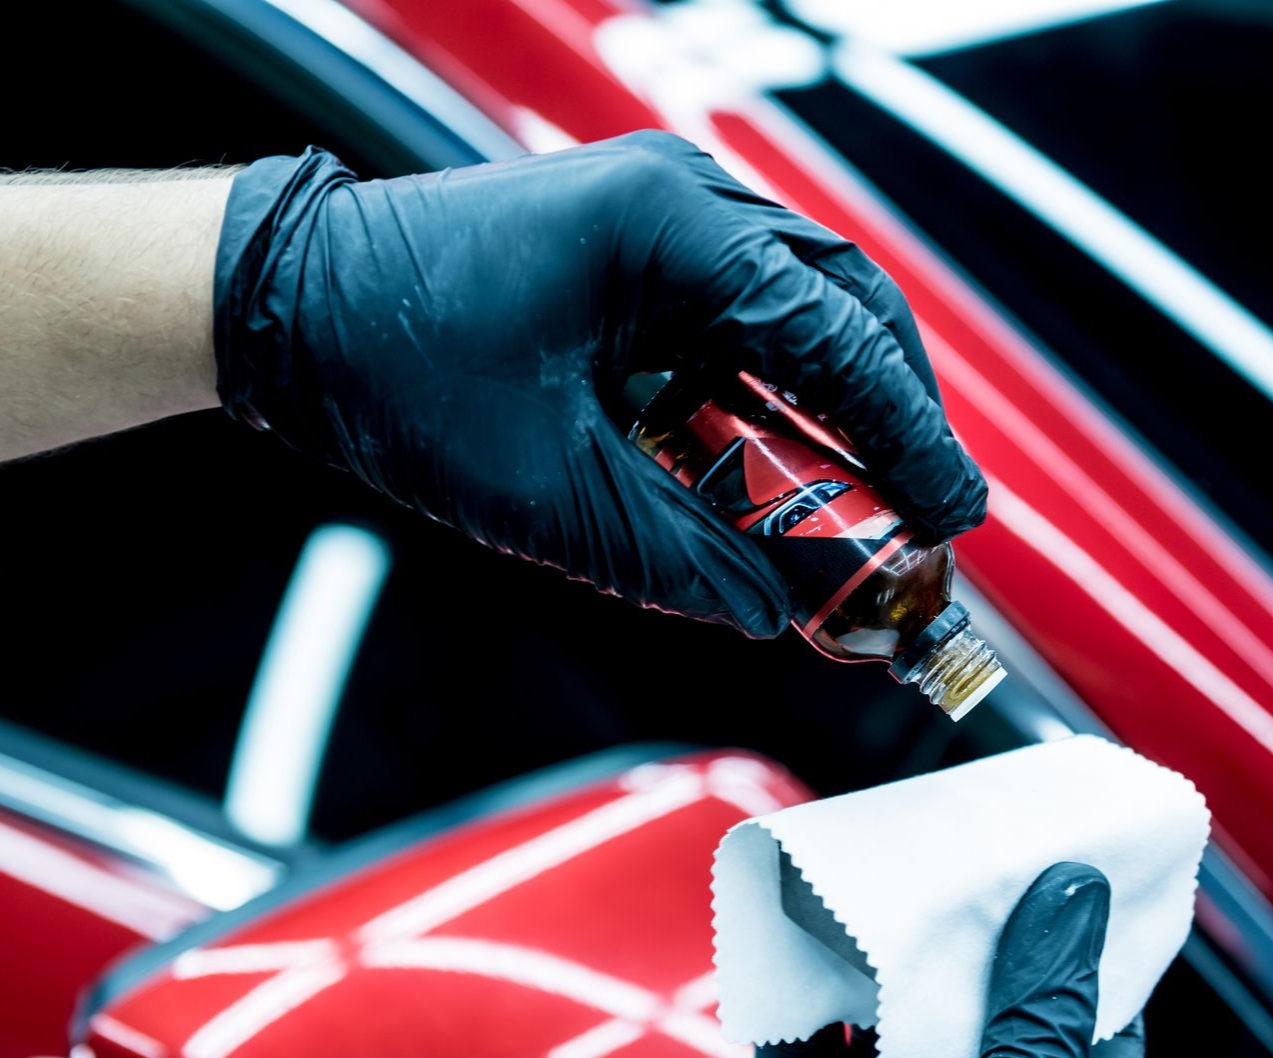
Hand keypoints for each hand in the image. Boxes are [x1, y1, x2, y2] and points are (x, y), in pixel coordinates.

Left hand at [213, 132, 984, 636]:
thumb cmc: (393, 368)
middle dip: (898, 417)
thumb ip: (682, 560)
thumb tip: (772, 609)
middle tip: (929, 514)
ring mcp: (663, 219)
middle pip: (849, 308)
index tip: (953, 515)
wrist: (288, 306)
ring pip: (807, 311)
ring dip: (846, 407)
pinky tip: (790, 463)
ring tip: (872, 502)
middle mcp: (683, 201)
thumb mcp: (552, 495)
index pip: (838, 337)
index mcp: (670, 228)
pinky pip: (747, 323)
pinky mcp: (640, 256)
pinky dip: (782, 395)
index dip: (910, 438)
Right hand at [664, 863, 1143, 1057]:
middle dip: (984, 926)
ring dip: (892, 941)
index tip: (1082, 865)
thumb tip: (1074, 902)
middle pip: (989, 1005)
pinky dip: (801, 971)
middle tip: (982, 843)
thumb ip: (1045, 1027)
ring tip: (902, 868)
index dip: (1090, 947)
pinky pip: (803, 1027)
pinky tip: (809, 924)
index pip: (1095, 1033)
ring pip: (897, 1004)